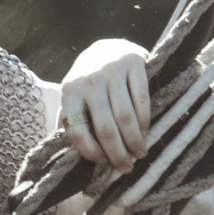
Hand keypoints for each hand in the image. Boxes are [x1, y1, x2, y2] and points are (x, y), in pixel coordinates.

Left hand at [59, 40, 154, 166]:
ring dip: (134, 140)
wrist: (107, 47)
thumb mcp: (74, 96)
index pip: (76, 130)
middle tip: (126, 168)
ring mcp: (111, 71)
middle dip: (117, 153)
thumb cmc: (89, 81)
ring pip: (125, 116)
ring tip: (139, 154)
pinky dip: (144, 120)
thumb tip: (68, 153)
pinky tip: (145, 132)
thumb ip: (70, 119)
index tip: (102, 161)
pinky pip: (141, 98)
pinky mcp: (133, 63)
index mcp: (70, 92)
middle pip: (105, 128)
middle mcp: (89, 81)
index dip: (89, 151)